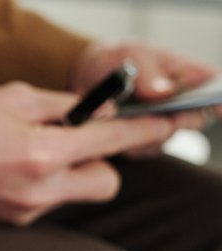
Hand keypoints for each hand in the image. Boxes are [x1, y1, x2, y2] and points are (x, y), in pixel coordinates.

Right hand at [0, 83, 182, 224]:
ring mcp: (23, 212)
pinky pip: (40, 204)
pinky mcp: (7, 223)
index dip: (140, 132)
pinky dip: (34, 186)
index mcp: (42, 153)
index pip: (110, 143)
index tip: (159, 127)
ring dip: (61, 174)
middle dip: (98, 163)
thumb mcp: (10, 98)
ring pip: (70, 194)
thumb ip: (60, 104)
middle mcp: (38, 190)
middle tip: (74, 143)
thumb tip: (95, 111)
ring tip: (20, 154)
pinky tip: (2, 171)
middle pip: (105, 183)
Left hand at [70, 42, 219, 156]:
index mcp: (188, 76)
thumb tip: (162, 92)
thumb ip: (147, 72)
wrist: (87, 74)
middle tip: (157, 115)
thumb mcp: (130, 55)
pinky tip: (109, 125)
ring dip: (142, 130)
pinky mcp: (140, 141)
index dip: (218, 100)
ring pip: (163, 138)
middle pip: (193, 120)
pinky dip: (124, 140)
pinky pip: (139, 149)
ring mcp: (161, 124)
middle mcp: (181, 104)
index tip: (216, 108)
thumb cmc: (117, 58)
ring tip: (120, 114)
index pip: (214, 86)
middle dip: (175, 120)